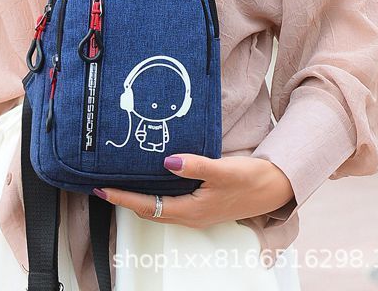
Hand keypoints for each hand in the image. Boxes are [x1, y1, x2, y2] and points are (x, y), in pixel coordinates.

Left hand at [92, 154, 294, 228]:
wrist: (274, 187)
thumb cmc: (251, 180)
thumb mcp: (222, 170)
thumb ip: (195, 166)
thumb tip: (168, 162)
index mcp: (191, 211)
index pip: (148, 206)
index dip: (123, 198)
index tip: (103, 190)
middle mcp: (190, 215)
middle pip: (149, 210)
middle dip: (124, 199)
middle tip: (103, 186)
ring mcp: (196, 211)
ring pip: (159, 207)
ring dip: (138, 198)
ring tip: (120, 183)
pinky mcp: (202, 203)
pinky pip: (170, 201)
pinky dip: (155, 193)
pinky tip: (152, 179)